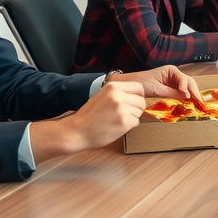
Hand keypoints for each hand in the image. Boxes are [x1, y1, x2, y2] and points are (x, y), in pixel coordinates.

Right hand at [31, 81, 146, 161]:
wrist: (76, 131)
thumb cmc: (88, 116)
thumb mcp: (102, 96)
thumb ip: (118, 94)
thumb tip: (136, 96)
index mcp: (112, 86)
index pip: (139, 88)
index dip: (137, 97)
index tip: (132, 103)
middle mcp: (118, 95)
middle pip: (141, 101)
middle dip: (135, 109)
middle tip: (122, 115)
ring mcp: (121, 108)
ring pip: (139, 112)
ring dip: (132, 118)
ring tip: (116, 121)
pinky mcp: (124, 121)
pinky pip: (136, 122)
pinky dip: (129, 126)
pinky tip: (116, 127)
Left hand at [109, 65, 199, 101]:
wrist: (129, 84)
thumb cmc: (141, 83)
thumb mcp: (156, 89)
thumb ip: (172, 92)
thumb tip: (187, 97)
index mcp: (171, 70)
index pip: (185, 79)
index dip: (189, 89)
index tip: (189, 98)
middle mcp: (175, 74)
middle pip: (189, 83)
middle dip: (195, 93)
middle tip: (201, 104)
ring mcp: (173, 81)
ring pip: (188, 88)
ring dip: (193, 96)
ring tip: (199, 105)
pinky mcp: (171, 87)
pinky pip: (182, 92)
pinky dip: (187, 98)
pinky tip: (191, 104)